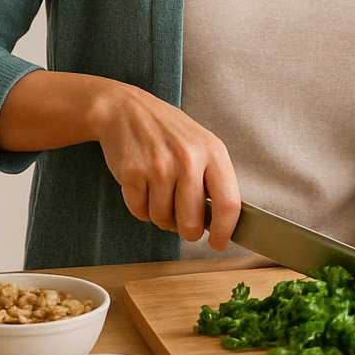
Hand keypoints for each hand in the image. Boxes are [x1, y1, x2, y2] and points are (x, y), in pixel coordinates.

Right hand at [91, 84, 241, 248]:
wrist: (125, 110)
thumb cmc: (169, 132)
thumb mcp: (201, 145)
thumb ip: (213, 180)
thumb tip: (222, 224)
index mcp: (213, 152)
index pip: (228, 204)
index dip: (226, 231)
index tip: (219, 244)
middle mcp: (188, 159)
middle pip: (192, 222)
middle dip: (188, 231)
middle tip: (184, 224)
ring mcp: (159, 166)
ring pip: (163, 220)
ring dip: (161, 217)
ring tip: (160, 193)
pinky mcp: (132, 173)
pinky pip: (140, 212)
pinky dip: (141, 208)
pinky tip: (144, 188)